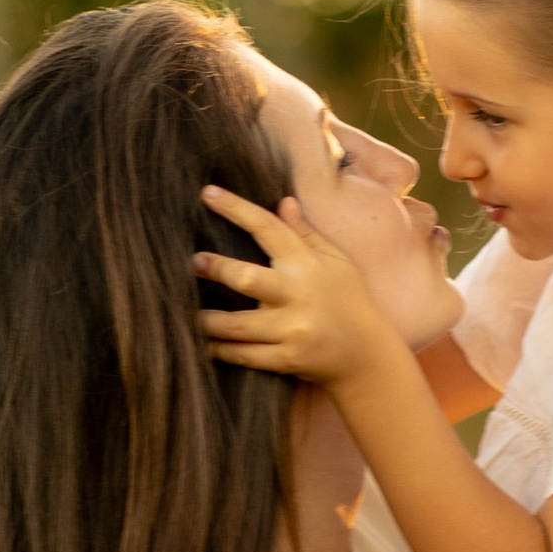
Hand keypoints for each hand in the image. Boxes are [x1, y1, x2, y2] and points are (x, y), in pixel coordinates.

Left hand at [194, 184, 405, 390]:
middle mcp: (298, 295)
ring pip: (238, 325)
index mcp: (308, 264)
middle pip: (247, 279)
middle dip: (217, 269)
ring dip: (208, 320)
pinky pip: (245, 356)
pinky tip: (203, 344)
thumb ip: (306, 233)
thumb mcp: (336, 262)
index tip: (208, 192)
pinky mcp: (288, 359)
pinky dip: (221, 351)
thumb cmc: (351, 301)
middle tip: (192, 262)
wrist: (368, 356)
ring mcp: (293, 330)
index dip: (237, 208)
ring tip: (184, 313)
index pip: (268, 228)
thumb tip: (283, 201)